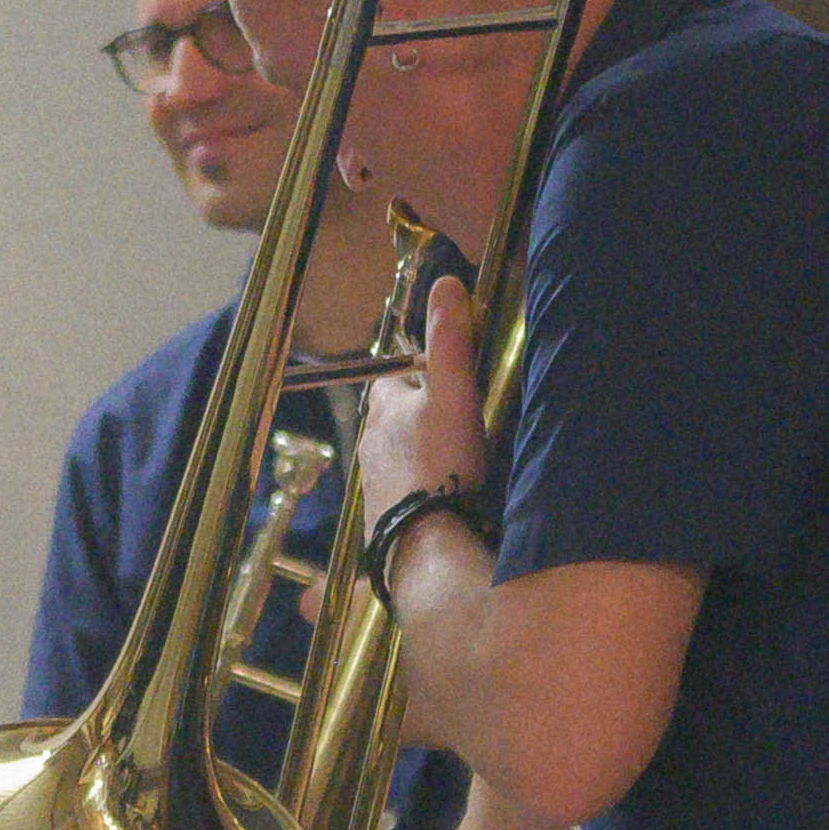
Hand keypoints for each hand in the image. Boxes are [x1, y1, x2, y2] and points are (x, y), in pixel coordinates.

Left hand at [366, 274, 494, 527]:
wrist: (423, 543)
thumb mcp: (454, 395)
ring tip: (453, 459)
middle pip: (396, 414)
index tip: (449, 379)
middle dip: (422, 413)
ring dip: (419, 450)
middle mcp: (370, 439)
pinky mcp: (381, 511)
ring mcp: (373, 477)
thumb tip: (447, 285)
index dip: (424, 372)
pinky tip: (440, 494)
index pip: (398, 374)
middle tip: (458, 421)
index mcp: (385, 405)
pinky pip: (400, 487)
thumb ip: (451, 342)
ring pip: (396, 451)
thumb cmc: (441, 466)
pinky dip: (417, 484)